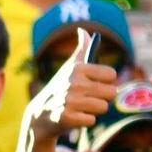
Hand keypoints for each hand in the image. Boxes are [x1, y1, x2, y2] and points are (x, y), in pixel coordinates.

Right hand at [25, 29, 117, 146]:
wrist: (40, 114)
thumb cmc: (60, 88)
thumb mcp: (69, 67)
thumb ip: (82, 49)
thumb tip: (84, 30)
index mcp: (78, 68)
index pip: (111, 75)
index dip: (105, 81)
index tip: (94, 83)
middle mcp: (75, 83)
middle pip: (111, 92)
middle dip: (102, 97)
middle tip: (87, 98)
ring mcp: (71, 101)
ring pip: (103, 107)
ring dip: (94, 110)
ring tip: (79, 107)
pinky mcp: (68, 118)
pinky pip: (92, 120)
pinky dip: (84, 121)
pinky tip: (73, 117)